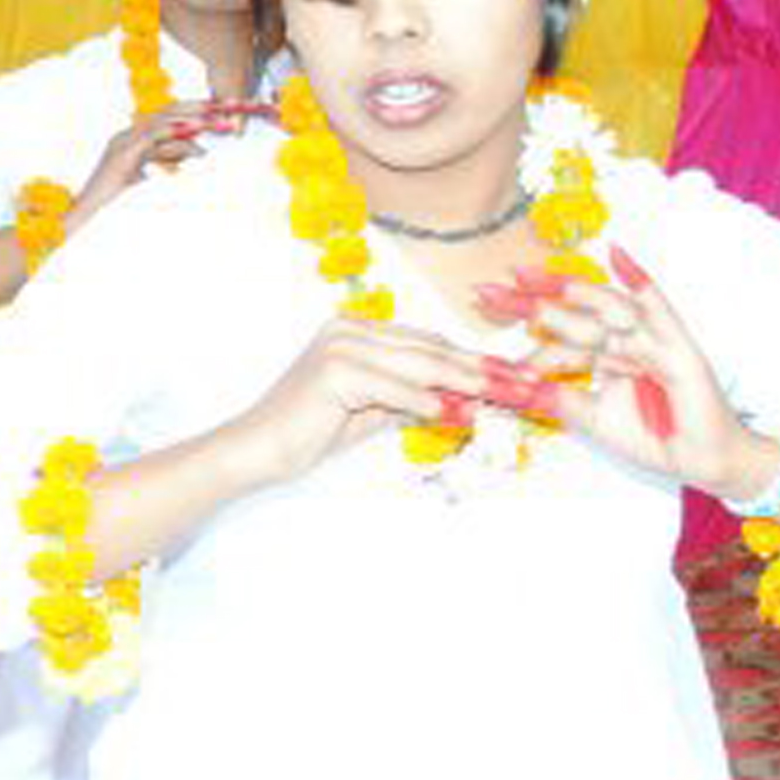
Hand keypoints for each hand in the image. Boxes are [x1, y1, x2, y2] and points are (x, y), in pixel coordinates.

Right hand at [71, 102, 247, 216]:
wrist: (83, 218)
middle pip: (166, 112)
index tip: (219, 111)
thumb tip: (200, 153)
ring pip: (162, 120)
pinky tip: (195, 133)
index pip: (166, 118)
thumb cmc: (113, 208)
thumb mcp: (149, 180)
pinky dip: (175, 133)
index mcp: (132, 140)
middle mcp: (126, 135)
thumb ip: (169, 162)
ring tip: (218, 119)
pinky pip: (152, 137)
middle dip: (198, 108)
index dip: (193, 112)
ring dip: (193, 118)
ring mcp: (122, 142)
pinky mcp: (122, 154)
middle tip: (226, 107)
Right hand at [226, 317, 500, 487]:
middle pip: (431, 349)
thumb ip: (412, 400)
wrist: (254, 450)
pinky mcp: (334, 372)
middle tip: (526, 384)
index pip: (429, 342)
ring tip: (505, 397)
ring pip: (419, 364)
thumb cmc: (307, 433)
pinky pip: (393, 388)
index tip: (514, 377)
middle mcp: (349, 329)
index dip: (474, 360)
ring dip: (466, 383)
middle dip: (483, 369)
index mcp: (356, 330)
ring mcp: (341, 346)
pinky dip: (425, 403)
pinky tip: (454, 415)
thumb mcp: (370, 412)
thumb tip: (462, 403)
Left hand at [498, 243, 767, 493]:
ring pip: (605, 310)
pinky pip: (658, 308)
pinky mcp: (678, 346)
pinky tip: (616, 254)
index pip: (559, 334)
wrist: (702, 460)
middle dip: (530, 304)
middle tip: (487, 290)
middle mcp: (625, 341)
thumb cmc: (655, 439)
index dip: (523, 323)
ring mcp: (652, 340)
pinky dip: (640, 280)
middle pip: (573, 316)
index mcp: (605, 356)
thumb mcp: (594, 420)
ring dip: (569, 294)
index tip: (485, 306)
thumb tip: (516, 387)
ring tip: (531, 280)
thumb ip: (560, 400)